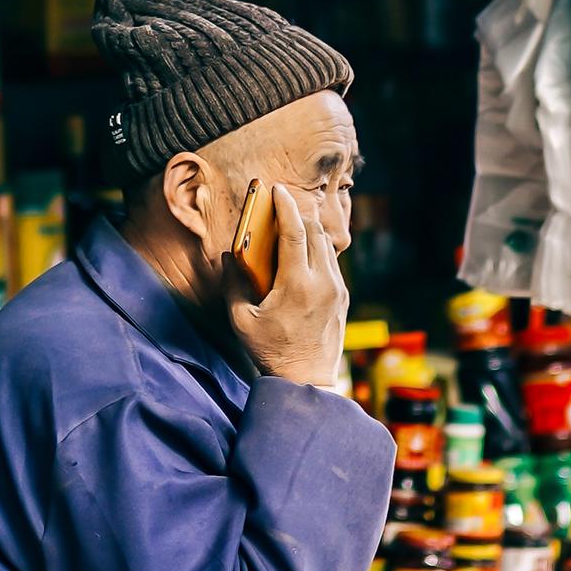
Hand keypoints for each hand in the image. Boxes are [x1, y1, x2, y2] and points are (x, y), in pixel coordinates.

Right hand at [229, 184, 347, 387]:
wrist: (307, 380)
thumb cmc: (270, 352)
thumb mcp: (242, 321)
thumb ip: (232, 285)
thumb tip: (228, 256)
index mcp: (298, 285)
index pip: (295, 233)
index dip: (285, 206)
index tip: (277, 189)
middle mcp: (323, 282)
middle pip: (315, 231)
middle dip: (297, 214)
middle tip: (278, 207)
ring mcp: (337, 289)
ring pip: (327, 244)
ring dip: (308, 231)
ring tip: (289, 228)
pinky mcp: (342, 297)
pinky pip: (331, 262)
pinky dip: (316, 250)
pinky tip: (301, 255)